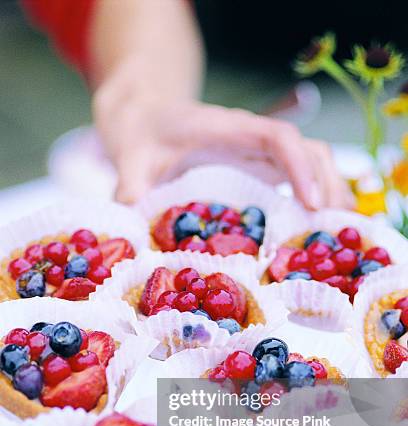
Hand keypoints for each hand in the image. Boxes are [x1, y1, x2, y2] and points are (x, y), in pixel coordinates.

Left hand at [93, 92, 352, 209]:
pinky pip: (300, 174)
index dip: (300, 167)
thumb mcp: (132, 158)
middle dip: (328, 185)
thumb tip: (130, 221)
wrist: (148, 120)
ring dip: (331, 191)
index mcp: (227, 129)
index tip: (311, 203)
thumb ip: (131, 185)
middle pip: (308, 149)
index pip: (277, 138)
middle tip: (333, 228)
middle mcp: (252, 137)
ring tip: (340, 230)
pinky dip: (317, 196)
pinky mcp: (260, 165)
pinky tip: (322, 225)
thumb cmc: (144, 135)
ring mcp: (260, 151)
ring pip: (312, 160)